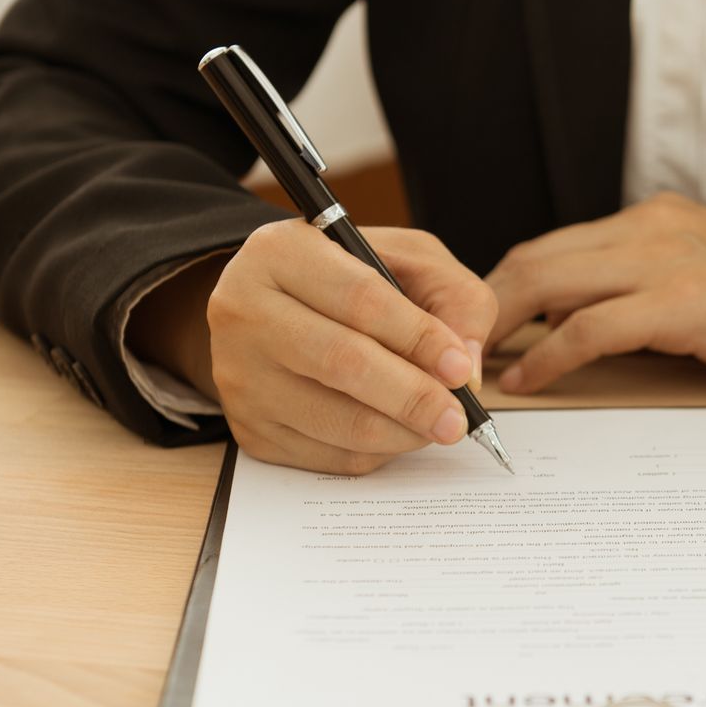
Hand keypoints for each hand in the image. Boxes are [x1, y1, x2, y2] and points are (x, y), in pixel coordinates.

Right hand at [199, 220, 495, 473]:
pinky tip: (396, 432)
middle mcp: (243, 309)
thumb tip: (467, 370)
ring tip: (437, 425)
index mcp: (280, 251)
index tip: (461, 368)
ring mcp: (238, 374)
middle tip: (458, 418)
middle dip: (413, 397)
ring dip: (400, 432)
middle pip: (341, 363)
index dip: (419, 338)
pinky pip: (323, 456)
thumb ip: (453, 298)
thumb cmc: (351, 281)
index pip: (360, 299)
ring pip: (334, 419)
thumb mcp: (408, 261)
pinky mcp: (246, 427)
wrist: (275, 311)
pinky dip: (374, 452)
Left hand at [484, 193, 705, 392]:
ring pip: (547, 284)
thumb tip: (566, 320)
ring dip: (500, 328)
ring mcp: (660, 263)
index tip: (475, 327)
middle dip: (482, 306)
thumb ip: (633, 284)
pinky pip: (589, 328)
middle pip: (533, 259)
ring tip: (476, 367)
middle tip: (456, 351)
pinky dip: (547, 356)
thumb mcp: (693, 271)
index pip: (550, 246)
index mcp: (646, 221)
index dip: (501, 287)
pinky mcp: (677, 303)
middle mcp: (644, 231)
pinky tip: (529, 380)